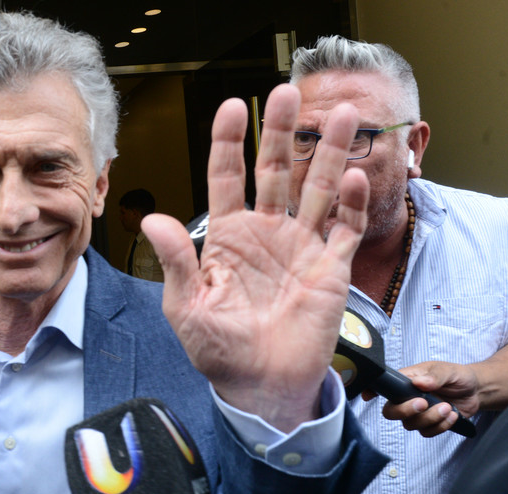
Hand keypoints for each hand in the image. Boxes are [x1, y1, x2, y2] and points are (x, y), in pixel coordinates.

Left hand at [141, 84, 368, 430]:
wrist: (259, 387)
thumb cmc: (218, 351)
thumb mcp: (187, 308)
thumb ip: (176, 262)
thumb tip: (153, 219)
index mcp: (226, 237)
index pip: (226, 178)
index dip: (228, 142)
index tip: (232, 107)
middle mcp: (265, 233)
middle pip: (275, 170)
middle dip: (282, 132)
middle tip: (288, 92)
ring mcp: (300, 248)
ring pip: (317, 189)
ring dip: (330, 154)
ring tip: (346, 114)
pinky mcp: (331, 269)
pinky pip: (345, 229)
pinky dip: (352, 204)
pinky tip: (354, 178)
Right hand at [373, 362, 478, 436]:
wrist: (476, 391)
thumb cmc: (458, 376)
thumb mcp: (449, 371)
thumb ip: (434, 376)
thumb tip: (418, 382)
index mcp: (407, 381)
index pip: (384, 386)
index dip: (371, 391)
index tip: (369, 396)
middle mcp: (407, 398)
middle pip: (391, 412)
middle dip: (405, 411)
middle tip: (423, 403)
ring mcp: (417, 413)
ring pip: (410, 424)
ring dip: (430, 418)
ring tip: (447, 407)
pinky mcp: (429, 424)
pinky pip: (426, 432)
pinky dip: (441, 426)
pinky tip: (452, 415)